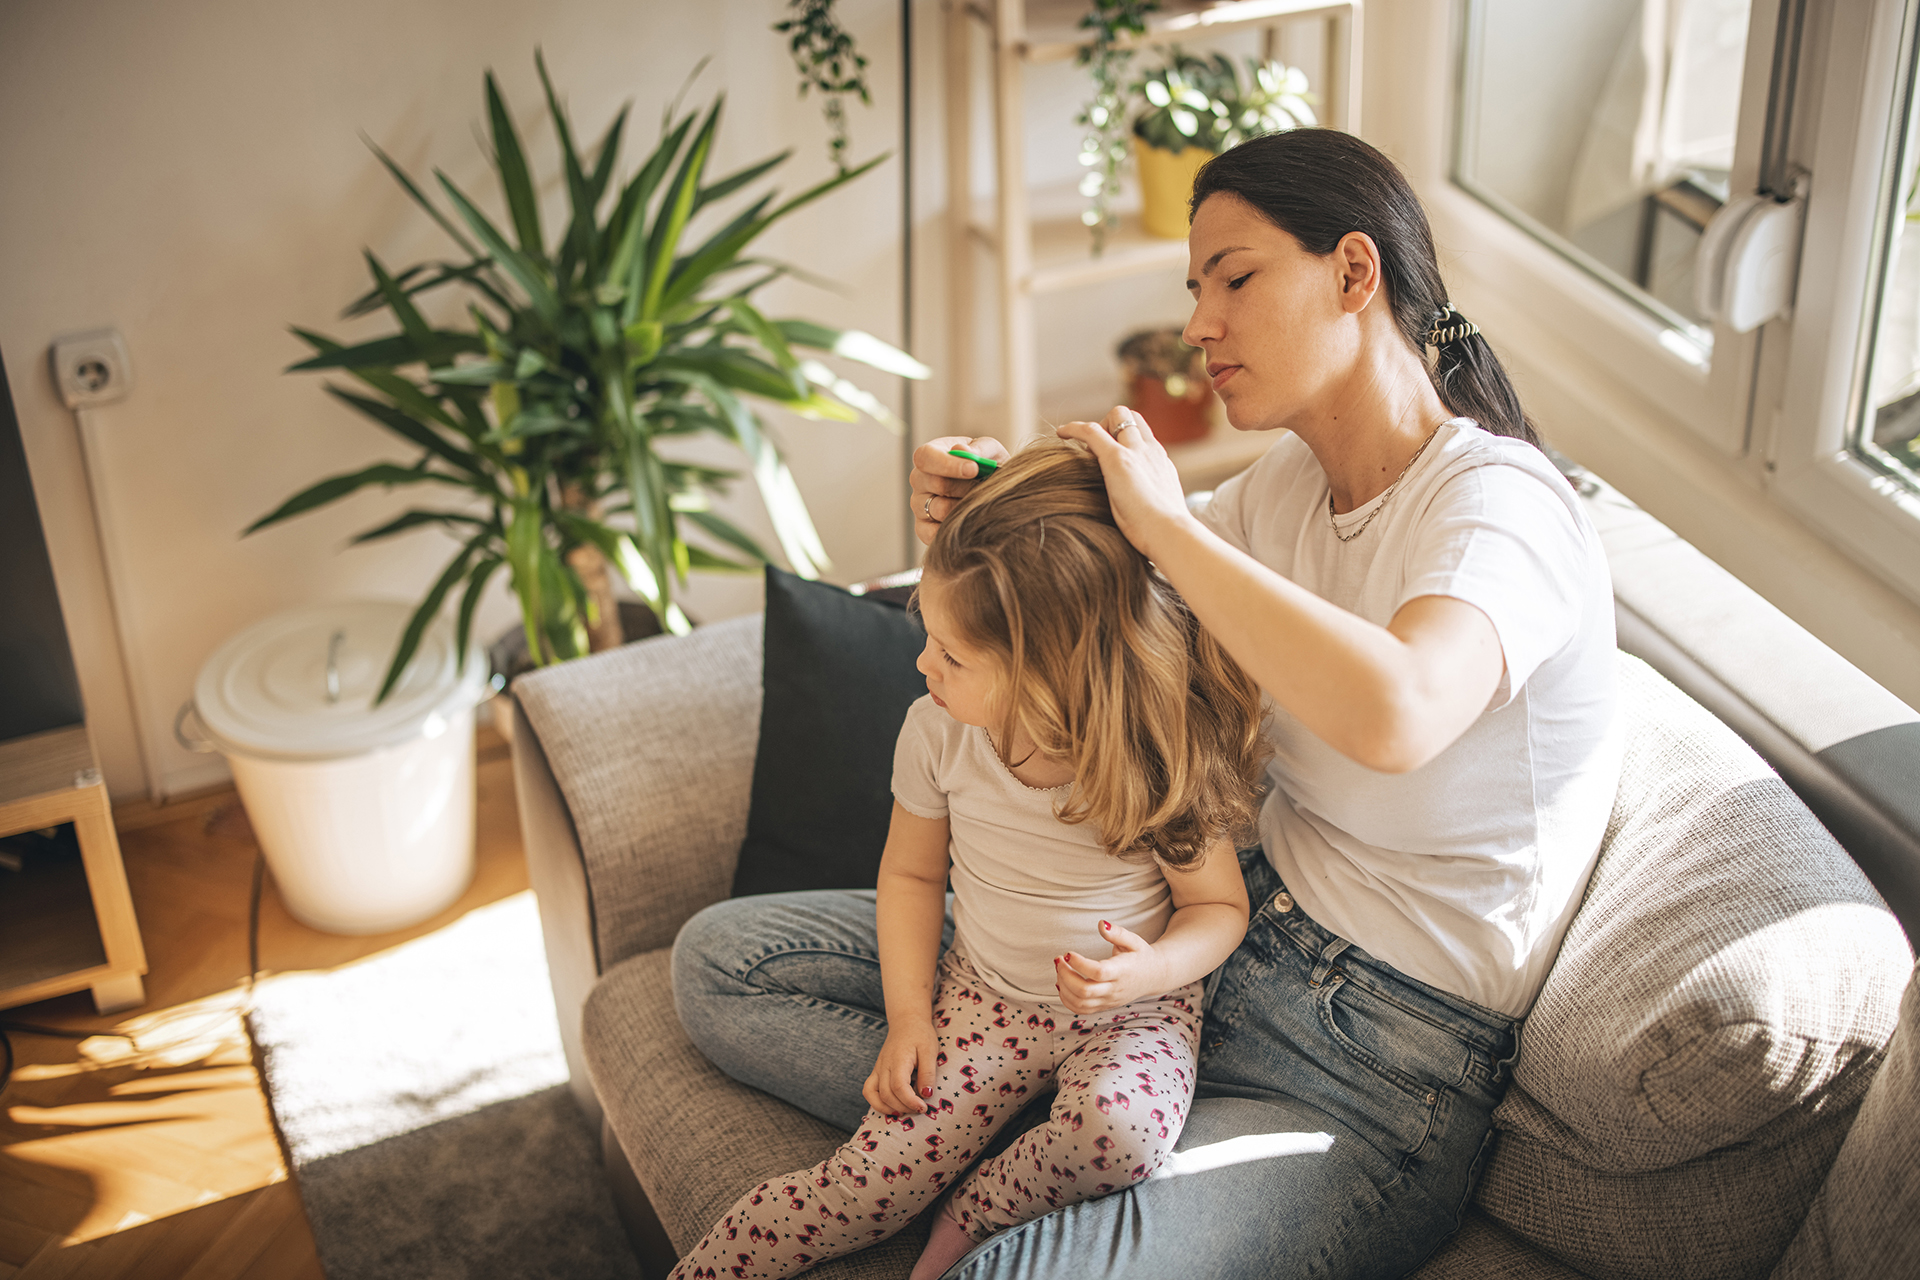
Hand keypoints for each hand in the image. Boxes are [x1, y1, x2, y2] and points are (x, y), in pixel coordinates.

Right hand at [863, 1020, 939, 1114]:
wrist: (906, 1021)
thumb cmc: (920, 1034)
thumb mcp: (930, 1051)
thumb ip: (928, 1073)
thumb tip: (926, 1095)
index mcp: (898, 1059)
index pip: (898, 1086)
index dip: (910, 1101)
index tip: (924, 1107)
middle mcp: (884, 1065)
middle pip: (886, 1094)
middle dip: (903, 1107)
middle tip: (920, 1109)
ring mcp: (878, 1069)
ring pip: (873, 1094)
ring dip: (887, 1108)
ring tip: (905, 1111)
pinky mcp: (876, 1072)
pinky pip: (869, 1090)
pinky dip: (877, 1102)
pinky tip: (892, 1107)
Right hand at [910, 435, 1010, 545]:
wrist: (993, 492)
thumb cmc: (988, 467)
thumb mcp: (990, 451)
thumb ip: (979, 448)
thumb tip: (961, 451)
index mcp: (930, 456)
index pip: (926, 457)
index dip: (948, 464)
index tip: (974, 469)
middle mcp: (919, 480)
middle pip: (937, 484)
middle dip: (966, 486)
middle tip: (985, 488)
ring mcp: (918, 505)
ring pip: (940, 509)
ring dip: (965, 507)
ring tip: (979, 502)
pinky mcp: (923, 528)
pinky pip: (933, 533)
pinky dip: (955, 529)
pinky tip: (969, 520)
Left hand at [1055, 920, 1170, 1014]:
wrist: (1154, 976)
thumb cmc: (1141, 955)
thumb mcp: (1133, 940)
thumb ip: (1117, 932)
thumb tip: (1101, 924)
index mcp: (1122, 971)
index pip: (1098, 972)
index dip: (1079, 964)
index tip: (1068, 953)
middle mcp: (1115, 989)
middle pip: (1085, 991)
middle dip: (1065, 976)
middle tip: (1059, 960)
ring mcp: (1109, 1000)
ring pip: (1080, 1003)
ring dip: (1063, 987)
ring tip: (1060, 970)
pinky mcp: (1104, 1006)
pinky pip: (1081, 1009)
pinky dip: (1067, 999)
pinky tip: (1063, 984)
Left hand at [1056, 408, 1192, 558]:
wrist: (1169, 533)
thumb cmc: (1164, 533)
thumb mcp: (1162, 510)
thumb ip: (1152, 501)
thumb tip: (1143, 514)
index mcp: (1160, 463)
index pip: (1143, 435)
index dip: (1125, 437)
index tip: (1111, 454)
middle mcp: (1150, 450)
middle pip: (1132, 417)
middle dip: (1112, 425)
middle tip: (1097, 450)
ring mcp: (1135, 452)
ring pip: (1118, 415)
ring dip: (1099, 425)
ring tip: (1083, 449)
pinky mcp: (1116, 459)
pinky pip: (1091, 431)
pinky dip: (1074, 428)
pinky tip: (1061, 433)